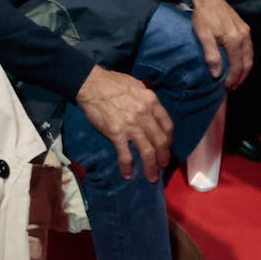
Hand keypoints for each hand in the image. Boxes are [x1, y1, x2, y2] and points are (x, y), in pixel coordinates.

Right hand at [74, 66, 172, 181]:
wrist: (91, 84)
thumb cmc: (113, 82)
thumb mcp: (137, 85)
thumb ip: (147, 98)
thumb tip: (152, 108)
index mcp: (151, 102)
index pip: (167, 125)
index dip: (169, 139)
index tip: (166, 146)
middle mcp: (144, 115)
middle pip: (160, 141)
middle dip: (163, 156)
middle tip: (162, 165)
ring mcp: (131, 125)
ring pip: (147, 152)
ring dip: (151, 167)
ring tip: (151, 176)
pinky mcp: (116, 134)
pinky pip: (125, 155)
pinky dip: (127, 167)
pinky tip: (128, 174)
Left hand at [190, 0, 252, 87]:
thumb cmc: (203, 16)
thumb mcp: (203, 36)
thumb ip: (211, 55)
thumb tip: (217, 74)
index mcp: (234, 39)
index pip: (237, 65)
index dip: (233, 78)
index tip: (227, 87)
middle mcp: (243, 36)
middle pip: (247, 62)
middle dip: (241, 77)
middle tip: (234, 87)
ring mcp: (245, 31)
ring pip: (249, 55)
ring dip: (244, 68)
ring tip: (237, 78)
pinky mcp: (244, 27)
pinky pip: (248, 47)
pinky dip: (245, 58)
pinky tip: (238, 62)